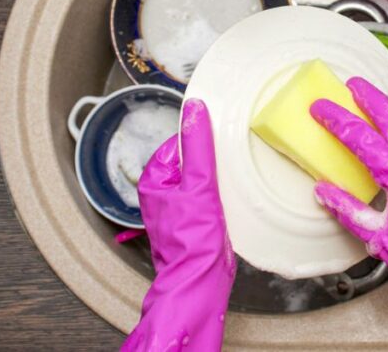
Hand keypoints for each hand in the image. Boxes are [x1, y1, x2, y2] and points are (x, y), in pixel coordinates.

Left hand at [122, 99, 236, 351]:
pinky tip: (233, 199)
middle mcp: (162, 193)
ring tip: (232, 183)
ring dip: (219, 179)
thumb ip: (199, 145)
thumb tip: (195, 108)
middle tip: (230, 165)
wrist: (201, 280)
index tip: (222, 143)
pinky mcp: (194, 222)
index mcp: (154, 180)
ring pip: (203, 180)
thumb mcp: (199, 183)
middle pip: (193, 161)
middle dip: (212, 162)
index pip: (180, 144)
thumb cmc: (193, 237)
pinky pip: (209, 197)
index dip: (202, 142)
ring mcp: (178, 209)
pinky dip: (221, 196)